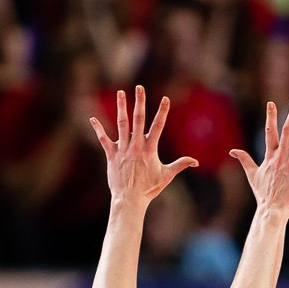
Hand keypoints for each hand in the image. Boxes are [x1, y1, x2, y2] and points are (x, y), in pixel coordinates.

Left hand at [90, 86, 197, 207]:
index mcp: (150, 149)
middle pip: (138, 119)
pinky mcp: (111, 155)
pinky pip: (103, 139)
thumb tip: (196, 161)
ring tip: (120, 93)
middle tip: (140, 87)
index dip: (162, 111)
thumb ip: (180, 165)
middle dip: (140, 102)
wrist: (130, 199)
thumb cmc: (149, 189)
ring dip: (121, 107)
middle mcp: (136, 145)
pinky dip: (98, 128)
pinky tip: (93, 118)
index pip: (158, 126)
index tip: (165, 99)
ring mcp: (122, 149)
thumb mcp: (166, 176)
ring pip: (121, 123)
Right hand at [230, 99, 288, 214]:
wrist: (272, 210)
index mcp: (269, 156)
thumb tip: (232, 151)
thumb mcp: (252, 174)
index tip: (271, 103)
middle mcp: (280, 157)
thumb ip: (244, 159)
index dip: (270, 117)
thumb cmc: (263, 194)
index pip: (269, 132)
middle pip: (286, 131)